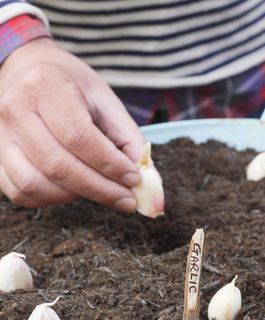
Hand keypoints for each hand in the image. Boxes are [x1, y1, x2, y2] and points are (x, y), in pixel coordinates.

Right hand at [0, 38, 144, 210]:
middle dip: (101, 190)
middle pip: (59, 165)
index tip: (135, 179)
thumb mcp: (104, 100)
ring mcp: (0, 136)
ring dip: (76, 196)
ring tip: (99, 190)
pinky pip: (20, 192)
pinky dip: (51, 199)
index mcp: (46, 87)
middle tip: (127, 200)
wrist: (25, 72)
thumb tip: (147, 181)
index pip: (80, 137)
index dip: (111, 164)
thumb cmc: (70, 86)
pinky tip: (72, 190)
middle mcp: (16, 111)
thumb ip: (128, 139)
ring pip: (36, 183)